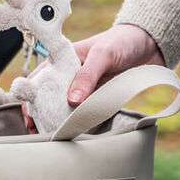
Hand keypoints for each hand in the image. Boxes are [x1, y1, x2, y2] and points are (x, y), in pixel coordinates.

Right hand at [21, 24, 163, 131]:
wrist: (149, 43)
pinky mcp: (98, 98)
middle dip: (43, 116)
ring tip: (57, 137)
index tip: (30, 117)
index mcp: (62, 60)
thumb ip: (87, 76)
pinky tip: (78, 133)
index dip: (31, 99)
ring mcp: (84, 88)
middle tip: (42, 133)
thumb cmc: (121, 41)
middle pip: (49, 99)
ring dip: (61, 122)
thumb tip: (72, 101)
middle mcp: (70, 75)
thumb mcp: (102, 55)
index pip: (39, 81)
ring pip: (66, 109)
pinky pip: (86, 113)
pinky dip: (81, 123)